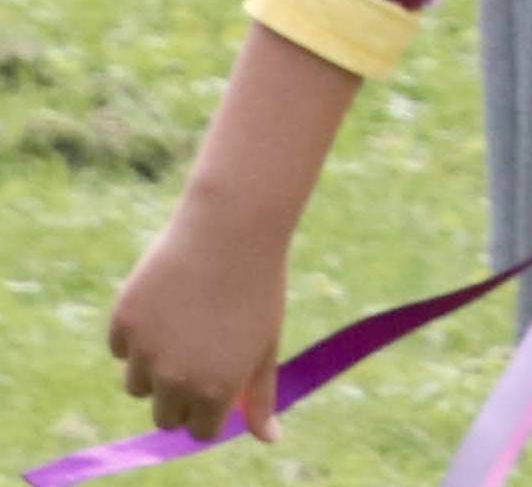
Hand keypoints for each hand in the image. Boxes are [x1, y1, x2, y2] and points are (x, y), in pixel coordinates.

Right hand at [107, 197, 288, 447]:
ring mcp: (145, 353)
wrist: (231, 231)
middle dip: (180, 394)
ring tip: (187, 323)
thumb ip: (261, 397)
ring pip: (138, 385)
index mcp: (214, 391)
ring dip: (155, 367)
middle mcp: (174, 380)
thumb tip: (270, 439)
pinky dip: (138, 334)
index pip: (197, 430)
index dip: (208, 408)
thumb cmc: (258, 289)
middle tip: (203, 350)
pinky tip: (167, 302)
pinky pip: (122, 348)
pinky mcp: (123, 324)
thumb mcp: (266, 345)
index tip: (218, 381)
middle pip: (164, 415)